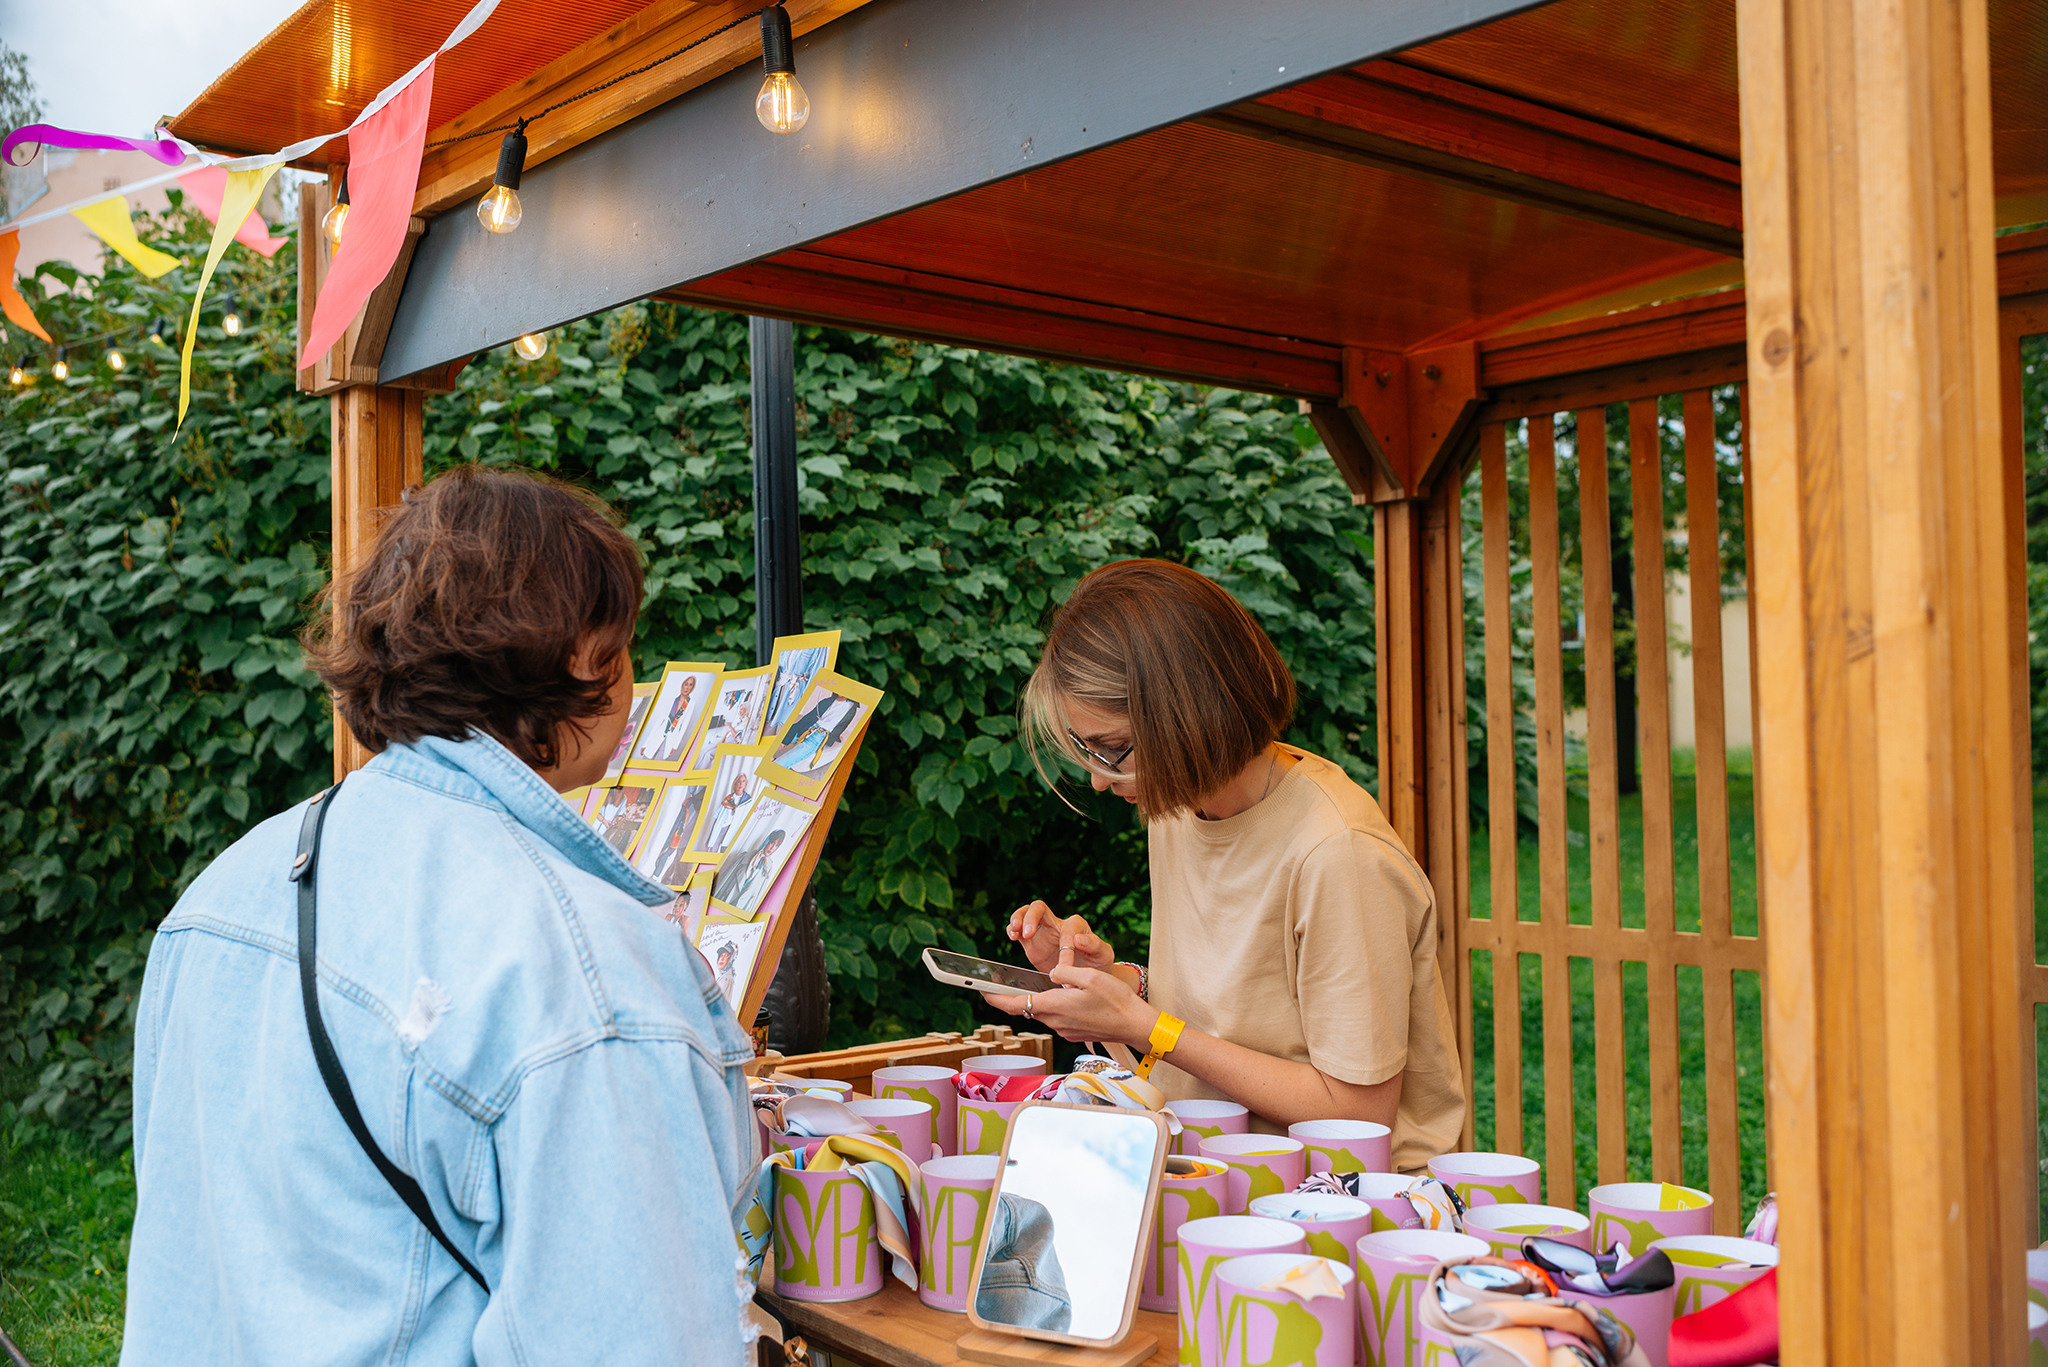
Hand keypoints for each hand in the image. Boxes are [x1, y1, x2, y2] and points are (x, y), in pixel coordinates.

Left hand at [984, 941, 1153, 1048]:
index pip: (1015, 1004)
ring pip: (1043, 1012)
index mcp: (1054, 1005)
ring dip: (1039, 1001)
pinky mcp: (1073, 1033)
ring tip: (1042, 986)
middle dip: (1016, 996)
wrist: (1135, 1025)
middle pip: (1027, 1007)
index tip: (981, 990)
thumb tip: (1051, 974)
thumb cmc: (1115, 1000)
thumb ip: (1064, 972)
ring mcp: (1064, 1030)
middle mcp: (1055, 1021)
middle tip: (1005, 983)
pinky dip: (1055, 1007)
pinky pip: (1057, 1018)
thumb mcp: (1089, 976)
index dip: (994, 998)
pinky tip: (1068, 997)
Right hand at [1004, 900, 1114, 974]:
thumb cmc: (1098, 963)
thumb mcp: (1104, 955)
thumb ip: (1095, 945)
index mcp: (1076, 926)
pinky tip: (1012, 937)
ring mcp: (1042, 932)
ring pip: (1025, 914)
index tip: (1064, 967)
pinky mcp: (1031, 943)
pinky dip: (1012, 929)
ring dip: (1018, 919)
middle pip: (1039, 908)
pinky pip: (1018, 930)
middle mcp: (1057, 924)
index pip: (1067, 930)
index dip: (1065, 948)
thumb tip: (1078, 939)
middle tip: (1027, 933)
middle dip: (1031, 917)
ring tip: (1015, 932)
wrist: (1087, 976)